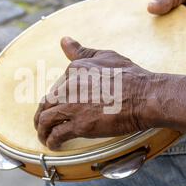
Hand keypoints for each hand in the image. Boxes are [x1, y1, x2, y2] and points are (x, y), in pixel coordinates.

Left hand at [34, 37, 154, 149]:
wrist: (143, 97)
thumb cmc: (130, 77)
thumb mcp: (105, 56)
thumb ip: (82, 51)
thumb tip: (64, 41)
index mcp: (73, 70)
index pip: (56, 87)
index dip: (55, 100)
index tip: (58, 108)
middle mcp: (68, 87)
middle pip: (46, 104)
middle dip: (41, 115)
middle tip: (43, 124)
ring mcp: (72, 106)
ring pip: (45, 120)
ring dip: (42, 130)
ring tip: (44, 137)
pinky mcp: (79, 124)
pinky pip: (57, 134)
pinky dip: (52, 141)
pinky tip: (54, 145)